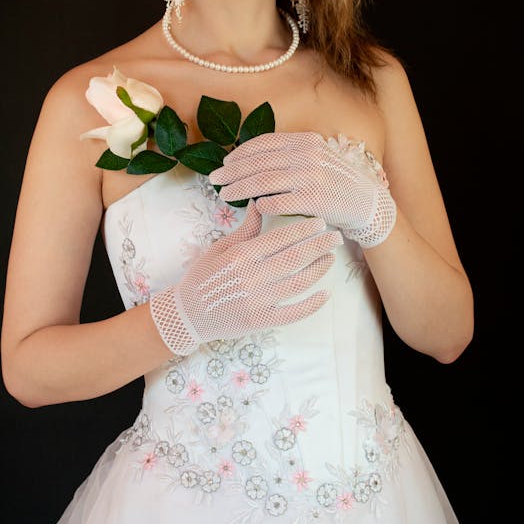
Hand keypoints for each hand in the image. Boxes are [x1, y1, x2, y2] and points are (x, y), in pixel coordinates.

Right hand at [149, 201, 341, 354]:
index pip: (280, 238)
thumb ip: (245, 229)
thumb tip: (261, 202)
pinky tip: (325, 294)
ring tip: (330, 259)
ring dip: (319, 269)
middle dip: (319, 245)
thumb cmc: (202, 277)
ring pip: (298, 283)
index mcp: (240, 256)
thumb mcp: (219, 248)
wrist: (187, 315)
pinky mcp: (261, 321)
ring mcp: (258, 301)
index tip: (320, 222)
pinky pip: (293, 313)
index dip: (304, 229)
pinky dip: (312, 305)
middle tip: (335, 237)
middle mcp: (251, 277)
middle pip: (295, 258)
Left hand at [210, 132, 396, 248]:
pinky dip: (262, 205)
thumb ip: (288, 154)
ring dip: (239, 189)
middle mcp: (307, 155)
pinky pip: (278, 203)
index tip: (224, 163)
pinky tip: (253, 208)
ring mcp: (311, 177)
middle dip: (232, 172)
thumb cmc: (334, 181)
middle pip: (258, 163)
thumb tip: (249, 159)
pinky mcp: (314, 200)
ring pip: (263, 183)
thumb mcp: (314, 157)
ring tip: (224, 195)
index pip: (264, 143)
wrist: (366, 202)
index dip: (240, 154)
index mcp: (305, 141)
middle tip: (214, 180)